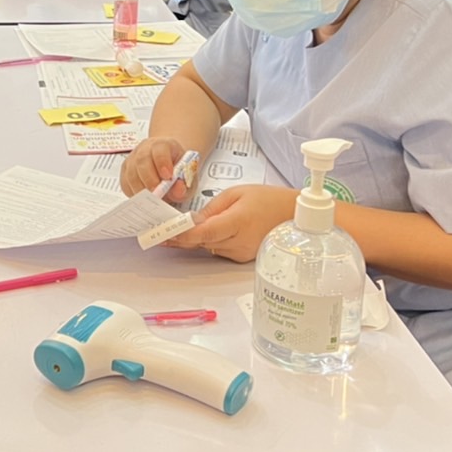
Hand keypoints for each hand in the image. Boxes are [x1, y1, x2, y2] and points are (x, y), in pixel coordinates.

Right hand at [120, 137, 188, 198]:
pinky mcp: (125, 171)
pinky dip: (134, 193)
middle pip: (142, 160)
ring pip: (131, 173)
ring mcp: (133, 158)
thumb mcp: (188, 178)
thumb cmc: (178, 171)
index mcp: (164, 144)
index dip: (162, 162)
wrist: (169, 166)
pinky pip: (125, 182)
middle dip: (149, 179)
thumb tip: (178, 190)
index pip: (160, 149)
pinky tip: (144, 198)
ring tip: (151, 200)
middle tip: (157, 194)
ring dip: (141, 189)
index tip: (168, 177)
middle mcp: (145, 148)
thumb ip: (185, 185)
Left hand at [164, 185, 299, 261]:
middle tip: (158, 232)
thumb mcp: (237, 194)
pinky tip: (205, 232)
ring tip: (175, 230)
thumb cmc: (268, 199)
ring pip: (208, 247)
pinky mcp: (242, 258)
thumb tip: (192, 221)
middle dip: (181, 236)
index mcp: (238, 222)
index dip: (182, 234)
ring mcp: (241, 253)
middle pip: (202, 241)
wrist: (293, 215)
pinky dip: (209, 241)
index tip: (163, 233)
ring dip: (194, 239)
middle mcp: (239, 242)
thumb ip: (212, 208)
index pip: (204, 233)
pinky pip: (218, 249)